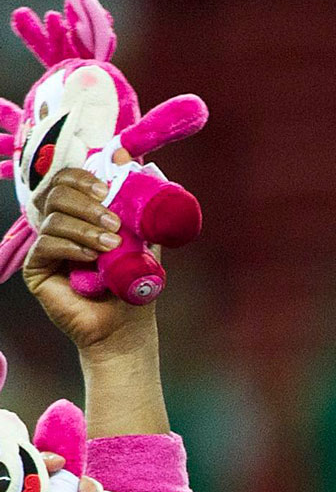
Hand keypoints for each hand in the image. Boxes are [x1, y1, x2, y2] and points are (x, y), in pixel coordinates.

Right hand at [23, 166, 156, 360]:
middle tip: (113, 220)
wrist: (126, 330)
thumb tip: (131, 161)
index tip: (108, 186)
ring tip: (110, 245)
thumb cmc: (134, 288)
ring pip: (53, 216)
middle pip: (56, 191)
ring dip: (85, 226)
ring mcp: (46, 246)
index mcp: (81, 215)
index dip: (83, 175)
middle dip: (86, 200)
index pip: (69, 180)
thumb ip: (138, 208)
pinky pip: (46, 244)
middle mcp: (59, 226)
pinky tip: (90, 257)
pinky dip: (71, 246)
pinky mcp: (37, 269)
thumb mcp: (143, 242)